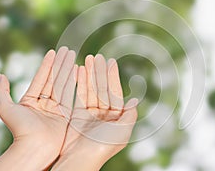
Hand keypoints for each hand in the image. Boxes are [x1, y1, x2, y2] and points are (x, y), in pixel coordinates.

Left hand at [0, 47, 76, 170]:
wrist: (34, 148)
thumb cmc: (19, 130)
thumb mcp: (6, 109)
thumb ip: (2, 91)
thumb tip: (1, 75)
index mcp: (31, 101)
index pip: (41, 78)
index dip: (47, 65)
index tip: (53, 52)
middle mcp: (45, 104)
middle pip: (54, 79)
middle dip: (60, 64)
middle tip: (67, 50)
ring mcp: (57, 109)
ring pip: (63, 85)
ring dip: (68, 69)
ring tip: (73, 55)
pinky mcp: (67, 115)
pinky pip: (71, 95)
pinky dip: (74, 83)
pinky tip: (78, 70)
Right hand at [52, 54, 137, 170]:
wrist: (82, 158)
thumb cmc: (104, 145)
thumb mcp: (122, 130)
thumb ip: (129, 115)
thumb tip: (135, 101)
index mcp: (117, 117)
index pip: (115, 92)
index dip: (113, 77)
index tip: (111, 62)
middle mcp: (105, 114)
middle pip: (102, 88)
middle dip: (100, 72)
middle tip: (97, 56)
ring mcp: (91, 114)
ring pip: (91, 89)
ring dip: (90, 74)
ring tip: (87, 59)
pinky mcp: (78, 115)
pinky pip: (80, 95)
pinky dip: (80, 83)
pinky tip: (79, 71)